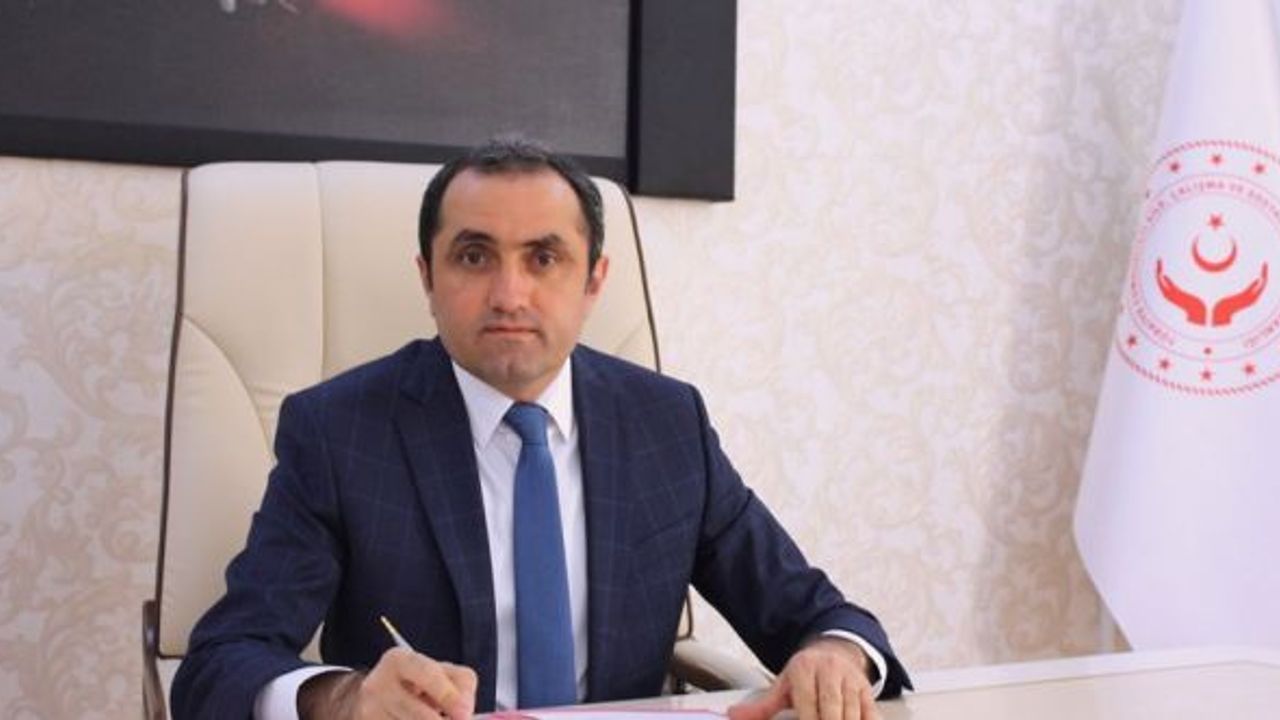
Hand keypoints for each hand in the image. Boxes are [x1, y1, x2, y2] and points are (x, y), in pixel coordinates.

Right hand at [299, 647, 477, 719]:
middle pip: (419, 711)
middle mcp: (378, 684)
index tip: (465, 714)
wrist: (380, 699)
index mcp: (399, 660)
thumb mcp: (443, 674)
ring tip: (437, 717)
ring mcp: (370, 711)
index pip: (426, 673)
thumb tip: (465, 713)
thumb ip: (462, 686)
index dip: (447, 695)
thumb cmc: (421, 683)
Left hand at [727, 638, 877, 719]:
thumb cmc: (805, 676)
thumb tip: (733, 715)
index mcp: (805, 669)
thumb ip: (761, 707)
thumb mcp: (782, 686)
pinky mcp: (867, 691)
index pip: (807, 703)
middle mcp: (830, 672)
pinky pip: (871, 714)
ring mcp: (851, 681)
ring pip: (852, 714)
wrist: (834, 652)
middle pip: (831, 710)